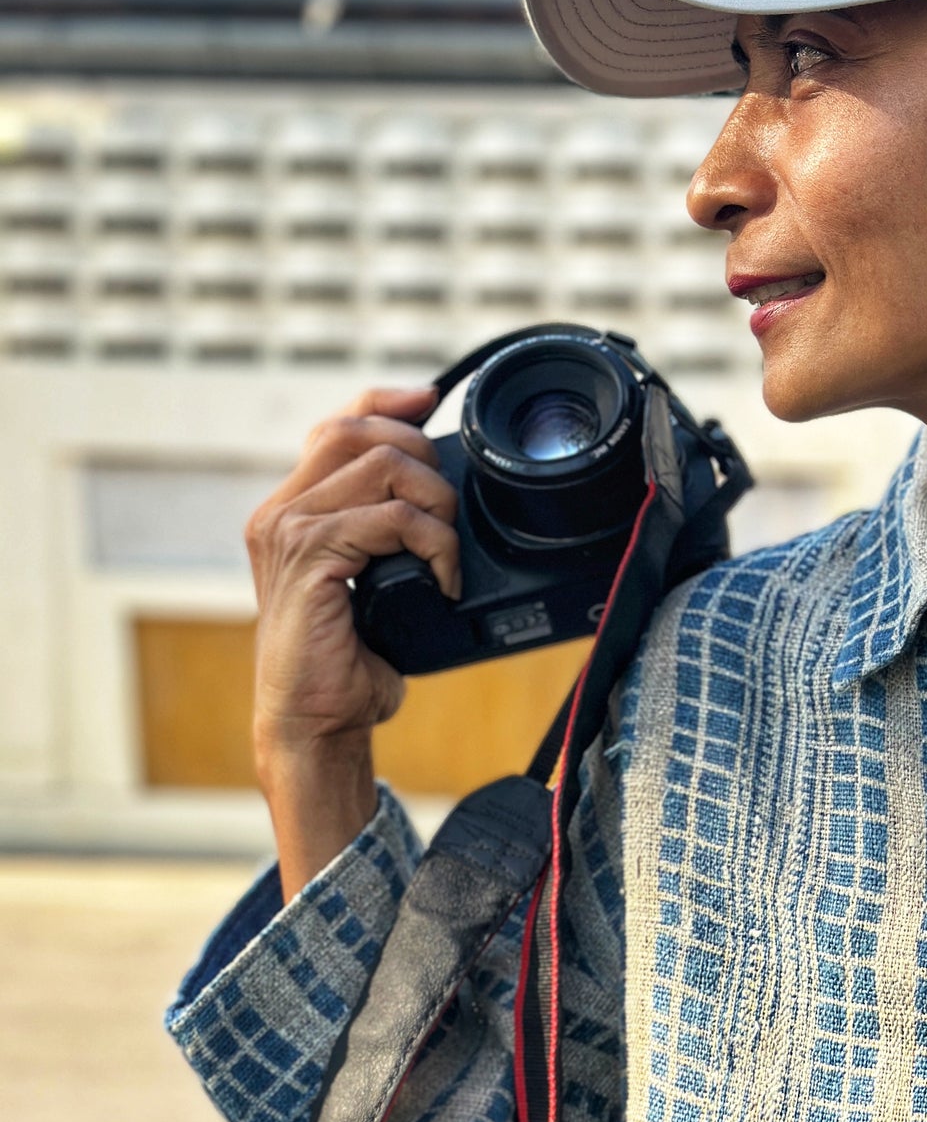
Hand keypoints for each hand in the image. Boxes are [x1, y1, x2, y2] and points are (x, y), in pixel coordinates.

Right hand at [244, 384, 459, 894]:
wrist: (315, 721)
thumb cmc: (346, 665)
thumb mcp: (371, 584)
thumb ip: (386, 536)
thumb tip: (441, 502)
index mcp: (291, 510)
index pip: (337, 424)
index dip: (387, 400)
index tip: (433, 401)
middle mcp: (281, 512)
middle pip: (360, 430)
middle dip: (425, 459)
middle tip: (450, 516)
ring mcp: (289, 531)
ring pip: (385, 466)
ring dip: (438, 507)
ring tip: (448, 555)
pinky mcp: (309, 557)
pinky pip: (393, 519)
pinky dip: (436, 545)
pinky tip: (444, 582)